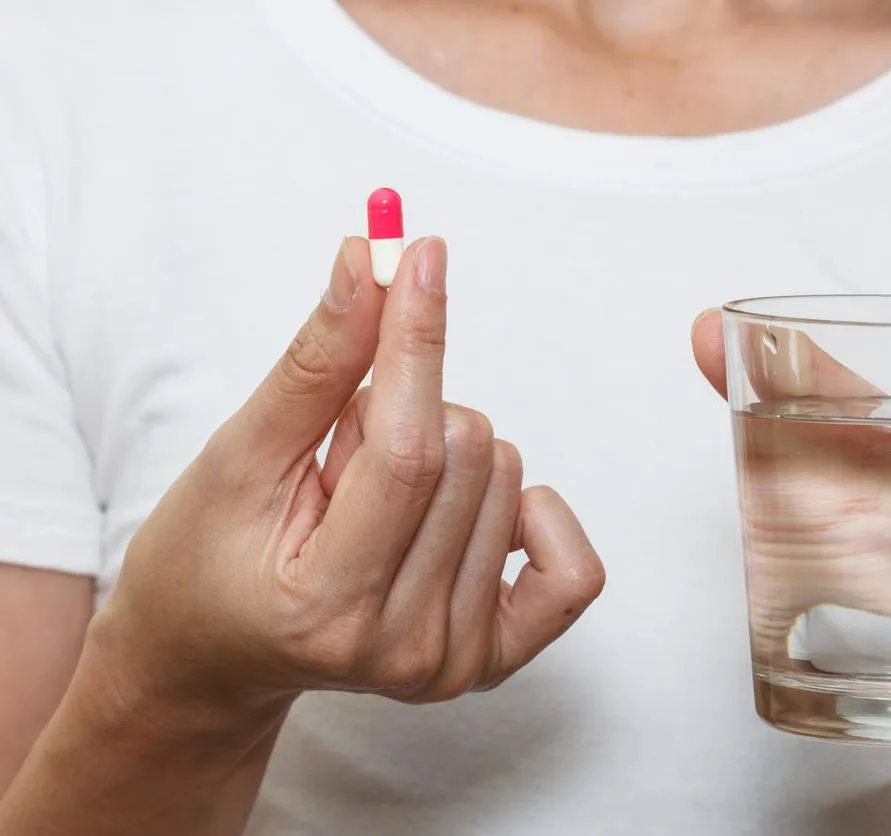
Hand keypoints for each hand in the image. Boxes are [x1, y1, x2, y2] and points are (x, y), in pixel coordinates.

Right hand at [89, 236, 604, 718]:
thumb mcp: (237, 457)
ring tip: (369, 501)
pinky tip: (458, 513)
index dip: (417, 341)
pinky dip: (524, 510)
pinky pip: (570, 565)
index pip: (408, 451)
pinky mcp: (495, 658)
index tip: (420, 255)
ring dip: (443, 456)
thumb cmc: (205, 560)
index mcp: (328, 607)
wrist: (214, 655)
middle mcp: (407, 648)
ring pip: (509, 477)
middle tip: (339, 460)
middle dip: (403, 413)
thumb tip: (371, 264)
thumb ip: (315, 367)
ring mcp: (456, 661)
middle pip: (471, 452)